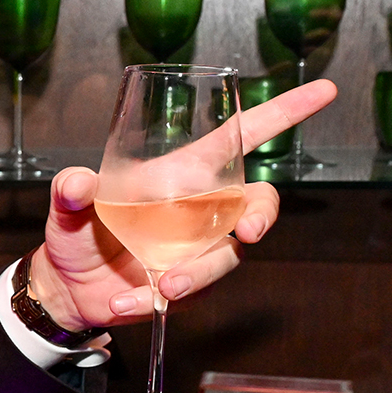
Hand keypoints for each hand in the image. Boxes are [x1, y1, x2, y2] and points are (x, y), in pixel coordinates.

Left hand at [28, 79, 336, 331]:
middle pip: (258, 204)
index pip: (242, 135)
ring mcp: (199, 248)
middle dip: (261, 217)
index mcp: (183, 172)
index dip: (284, 112)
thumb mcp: (68, 206)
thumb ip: (71, 190)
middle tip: (246, 233)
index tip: (325, 90)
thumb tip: (75, 182)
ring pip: (226, 257)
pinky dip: (154, 299)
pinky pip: (191, 291)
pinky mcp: (189, 284)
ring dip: (198, 273)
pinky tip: (122, 302)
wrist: (67, 287)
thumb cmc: (76, 233)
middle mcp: (201, 208)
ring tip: (163, 286)